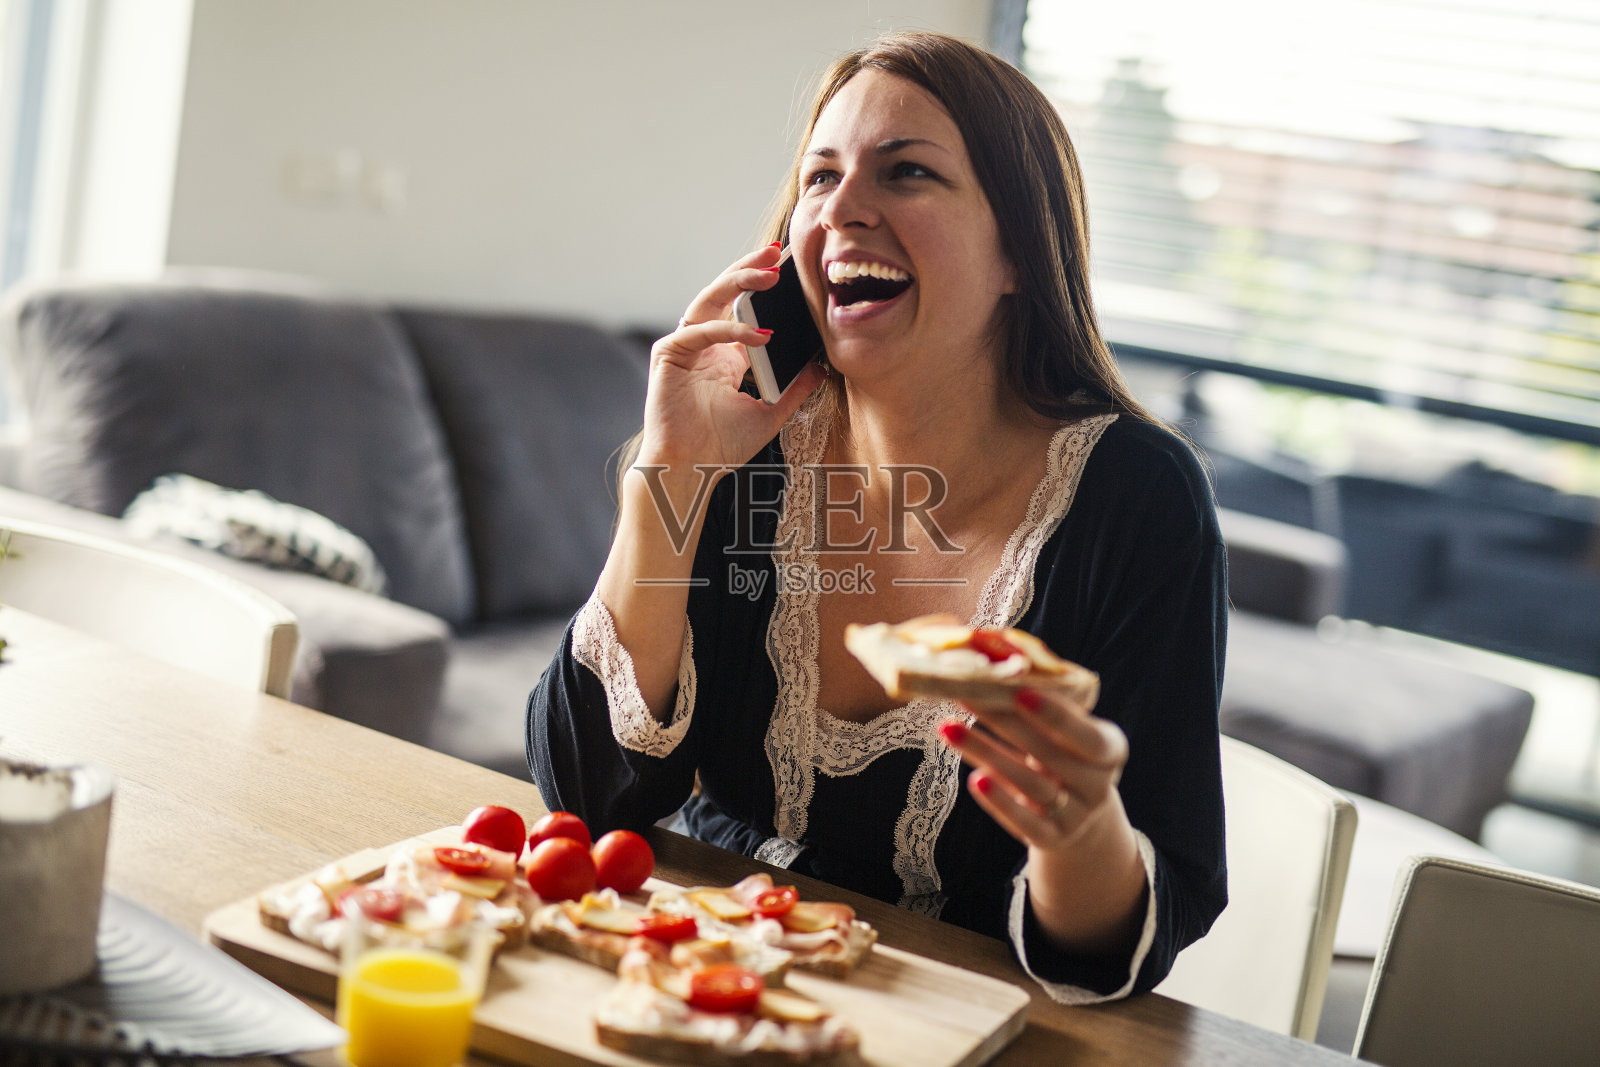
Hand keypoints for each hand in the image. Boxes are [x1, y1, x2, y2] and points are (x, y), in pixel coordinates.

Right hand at [639, 244, 826, 471]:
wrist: (689, 469)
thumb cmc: (721, 446)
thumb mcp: (770, 413)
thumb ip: (794, 389)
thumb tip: (821, 367)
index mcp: (724, 355)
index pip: (745, 310)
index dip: (765, 288)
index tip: (793, 269)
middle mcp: (704, 345)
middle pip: (725, 294)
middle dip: (750, 269)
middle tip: (778, 252)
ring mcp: (684, 347)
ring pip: (709, 300)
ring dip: (738, 282)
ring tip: (769, 273)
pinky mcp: (668, 355)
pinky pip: (700, 331)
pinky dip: (729, 330)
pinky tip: (760, 334)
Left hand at [939, 688, 1128, 849]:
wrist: (1076, 811)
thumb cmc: (1064, 752)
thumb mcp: (1068, 729)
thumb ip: (1046, 699)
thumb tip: (1002, 650)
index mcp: (1109, 749)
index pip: (1086, 734)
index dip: (1055, 715)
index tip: (1020, 692)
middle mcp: (1099, 785)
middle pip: (1047, 754)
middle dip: (1003, 722)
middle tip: (964, 695)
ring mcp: (1077, 816)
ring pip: (1029, 784)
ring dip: (985, 754)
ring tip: (948, 728)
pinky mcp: (1053, 839)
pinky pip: (1025, 823)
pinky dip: (999, 802)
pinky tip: (974, 779)